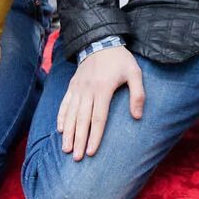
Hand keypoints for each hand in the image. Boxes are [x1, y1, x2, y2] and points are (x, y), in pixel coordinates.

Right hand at [56, 45, 143, 160]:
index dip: (95, 136)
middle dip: (79, 140)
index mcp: (103, 89)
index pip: (98, 117)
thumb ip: (138, 94)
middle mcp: (88, 90)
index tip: (91, 151)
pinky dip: (61, 117)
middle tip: (76, 157)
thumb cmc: (120, 60)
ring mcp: (78, 88)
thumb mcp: (135, 73)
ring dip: (68, 132)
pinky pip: (65, 104)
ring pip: (71, 114)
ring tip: (66, 149)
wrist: (100, 41)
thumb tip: (137, 116)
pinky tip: (60, 130)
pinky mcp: (72, 86)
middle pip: (82, 120)